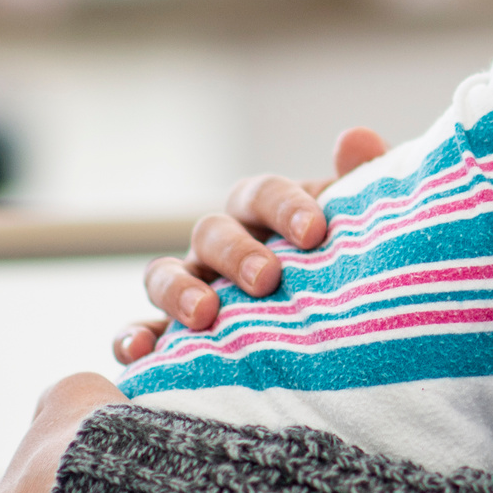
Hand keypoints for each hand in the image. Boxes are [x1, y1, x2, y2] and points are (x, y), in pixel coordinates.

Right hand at [109, 126, 387, 362]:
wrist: (336, 338)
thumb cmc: (344, 272)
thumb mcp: (359, 233)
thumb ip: (361, 186)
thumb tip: (354, 138)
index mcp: (264, 215)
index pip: (263, 194)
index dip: (285, 207)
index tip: (315, 233)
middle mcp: (221, 247)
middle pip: (212, 231)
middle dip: (237, 252)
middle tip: (267, 280)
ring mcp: (188, 288)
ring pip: (163, 274)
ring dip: (177, 289)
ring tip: (204, 314)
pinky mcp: (168, 338)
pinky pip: (139, 332)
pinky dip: (132, 338)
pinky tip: (140, 354)